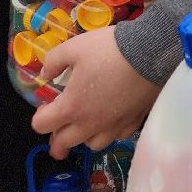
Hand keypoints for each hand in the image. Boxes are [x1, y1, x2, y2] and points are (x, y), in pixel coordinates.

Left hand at [32, 26, 160, 157]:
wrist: (151, 53)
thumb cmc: (110, 50)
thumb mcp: (74, 47)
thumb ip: (53, 60)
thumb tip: (46, 73)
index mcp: (71, 107)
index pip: (41, 126)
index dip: (39, 117)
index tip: (46, 107)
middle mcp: (90, 123)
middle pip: (64, 143)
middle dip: (56, 139)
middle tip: (58, 131)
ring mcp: (113, 125)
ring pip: (92, 145)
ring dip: (84, 138)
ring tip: (86, 126)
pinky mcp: (134, 121)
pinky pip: (118, 136)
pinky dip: (111, 131)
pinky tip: (112, 120)